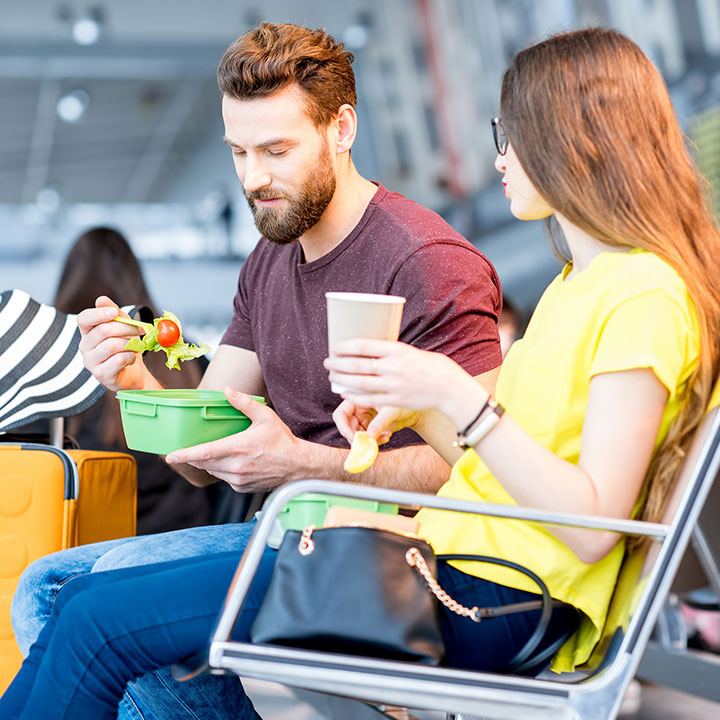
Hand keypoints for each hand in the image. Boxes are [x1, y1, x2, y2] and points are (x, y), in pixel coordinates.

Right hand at [77, 296, 153, 391]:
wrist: (134, 373)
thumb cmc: (126, 346)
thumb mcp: (123, 326)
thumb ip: (114, 313)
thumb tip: (100, 300)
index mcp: (87, 332)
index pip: (84, 319)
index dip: (99, 314)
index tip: (115, 313)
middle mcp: (85, 347)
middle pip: (103, 331)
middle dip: (126, 329)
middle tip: (140, 330)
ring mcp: (91, 362)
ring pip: (112, 345)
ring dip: (130, 344)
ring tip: (135, 346)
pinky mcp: (101, 375)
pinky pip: (118, 360)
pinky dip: (130, 357)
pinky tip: (131, 358)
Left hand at [165, 387, 303, 492]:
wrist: (298, 466)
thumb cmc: (283, 442)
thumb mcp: (265, 417)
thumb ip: (244, 404)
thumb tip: (228, 391)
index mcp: (239, 447)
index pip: (205, 453)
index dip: (186, 454)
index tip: (171, 456)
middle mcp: (236, 466)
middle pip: (205, 463)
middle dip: (194, 457)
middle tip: (186, 450)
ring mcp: (239, 479)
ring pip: (213, 471)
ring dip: (209, 463)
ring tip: (214, 452)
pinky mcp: (242, 487)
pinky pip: (224, 478)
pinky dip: (222, 470)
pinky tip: (232, 461)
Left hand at [324, 339, 486, 429]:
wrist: (449, 387)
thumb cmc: (430, 366)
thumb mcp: (410, 352)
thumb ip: (390, 353)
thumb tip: (368, 351)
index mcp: (397, 350)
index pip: (364, 345)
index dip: (345, 346)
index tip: (334, 346)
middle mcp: (394, 367)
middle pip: (358, 364)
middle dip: (338, 363)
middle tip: (327, 362)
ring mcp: (394, 385)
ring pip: (360, 382)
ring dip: (342, 379)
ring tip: (332, 376)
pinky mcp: (396, 401)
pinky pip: (369, 399)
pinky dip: (354, 395)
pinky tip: (344, 391)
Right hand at [332, 399, 419, 444]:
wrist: (415, 410)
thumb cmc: (404, 403)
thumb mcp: (392, 410)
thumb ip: (380, 422)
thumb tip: (369, 437)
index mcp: (358, 399)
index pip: (341, 414)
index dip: (343, 427)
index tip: (354, 438)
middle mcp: (358, 409)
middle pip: (347, 428)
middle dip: (357, 438)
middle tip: (368, 444)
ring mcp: (363, 420)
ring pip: (356, 436)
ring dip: (367, 441)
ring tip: (384, 438)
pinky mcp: (370, 428)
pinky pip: (366, 439)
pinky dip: (374, 441)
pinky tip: (387, 436)